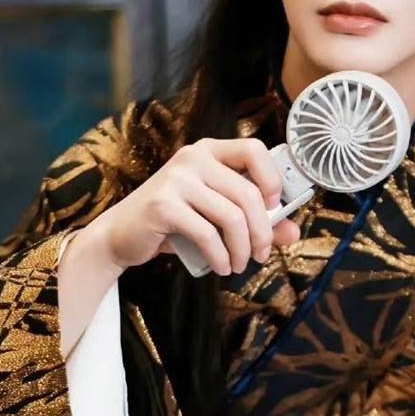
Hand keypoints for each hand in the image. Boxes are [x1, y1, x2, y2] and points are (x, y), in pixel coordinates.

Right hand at [92, 137, 300, 276]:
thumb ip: (256, 221)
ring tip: (238, 265)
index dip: (272, 178)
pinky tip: (221, 267)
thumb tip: (294, 232)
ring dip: (242, 248)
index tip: (274, 207)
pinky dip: (220, 256)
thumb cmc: (174, 222)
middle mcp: (193, 158)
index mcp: (209, 151)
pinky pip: (207, 233)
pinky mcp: (163, 205)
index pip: (254, 148)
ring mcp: (177, 179)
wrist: (120, 234)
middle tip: (260, 255)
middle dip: (262, 232)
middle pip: (248, 193)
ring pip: (231, 216)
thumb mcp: (215, 217)